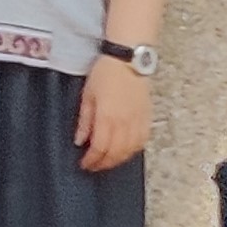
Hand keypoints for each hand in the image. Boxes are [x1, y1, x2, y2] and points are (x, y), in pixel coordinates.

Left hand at [73, 54, 152, 171]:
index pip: (100, 147)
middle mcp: (125, 122)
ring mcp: (138, 121)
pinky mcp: (147, 117)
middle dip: (103, 163)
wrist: (128, 59)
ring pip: (130, 150)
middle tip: (93, 166)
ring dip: (118, 160)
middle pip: (115, 153)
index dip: (91, 160)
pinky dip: (132, 151)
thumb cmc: (105, 73)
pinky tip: (125, 152)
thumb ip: (85, 120)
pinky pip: (142, 141)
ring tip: (107, 161)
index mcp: (108, 116)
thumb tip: (80, 141)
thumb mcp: (88, 95)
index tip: (84, 164)